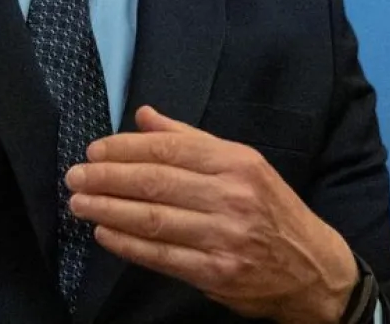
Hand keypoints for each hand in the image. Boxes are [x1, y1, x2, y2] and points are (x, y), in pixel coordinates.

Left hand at [66, 106, 358, 323]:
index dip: (124, 149)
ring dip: (108, 209)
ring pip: (153, 219)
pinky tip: (104, 233)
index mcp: (236, 162)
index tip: (94, 150)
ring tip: (79, 202)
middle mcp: (232, 196)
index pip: (168, 149)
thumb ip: (190, 139)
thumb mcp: (243, 164)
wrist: (314, 270)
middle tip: (75, 176)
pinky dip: (127, 244)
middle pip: (155, 182)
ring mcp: (225, 236)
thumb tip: (143, 115)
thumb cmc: (272, 210)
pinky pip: (161, 256)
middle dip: (107, 177)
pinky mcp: (217, 273)